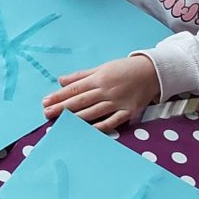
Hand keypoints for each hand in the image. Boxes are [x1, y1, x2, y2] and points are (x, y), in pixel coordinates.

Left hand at [43, 55, 159, 130]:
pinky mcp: (128, 111)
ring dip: (76, 118)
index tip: (45, 102)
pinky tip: (89, 130)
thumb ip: (81, 76)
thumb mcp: (102, 68)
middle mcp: (106, 90)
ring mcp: (117, 102)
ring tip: (62, 122)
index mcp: (98, 78)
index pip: (74, 88)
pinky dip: (101, 126)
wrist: (152, 71)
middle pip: (80, 101)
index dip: (59, 96)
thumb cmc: (124, 69)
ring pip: (93, 112)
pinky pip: (113, 121)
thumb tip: (61, 81)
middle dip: (62, 107)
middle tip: (46, 113)